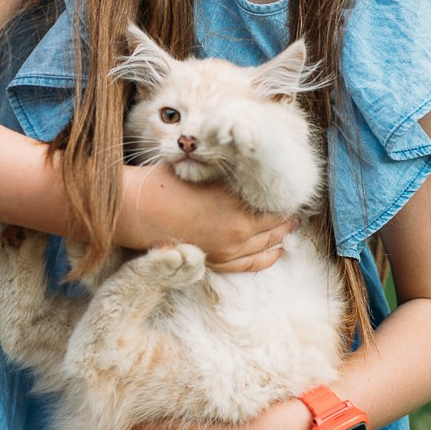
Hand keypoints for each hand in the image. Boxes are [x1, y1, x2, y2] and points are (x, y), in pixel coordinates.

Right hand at [118, 163, 298, 273]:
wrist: (134, 211)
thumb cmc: (164, 183)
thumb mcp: (202, 168)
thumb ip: (228, 172)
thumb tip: (248, 165)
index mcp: (236, 207)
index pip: (275, 203)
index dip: (285, 196)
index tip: (289, 188)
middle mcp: (236, 233)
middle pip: (275, 225)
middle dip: (287, 215)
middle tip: (295, 206)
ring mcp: (226, 252)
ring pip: (266, 246)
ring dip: (281, 235)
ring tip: (291, 226)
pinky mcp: (215, 262)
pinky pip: (250, 265)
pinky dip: (267, 257)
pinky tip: (276, 250)